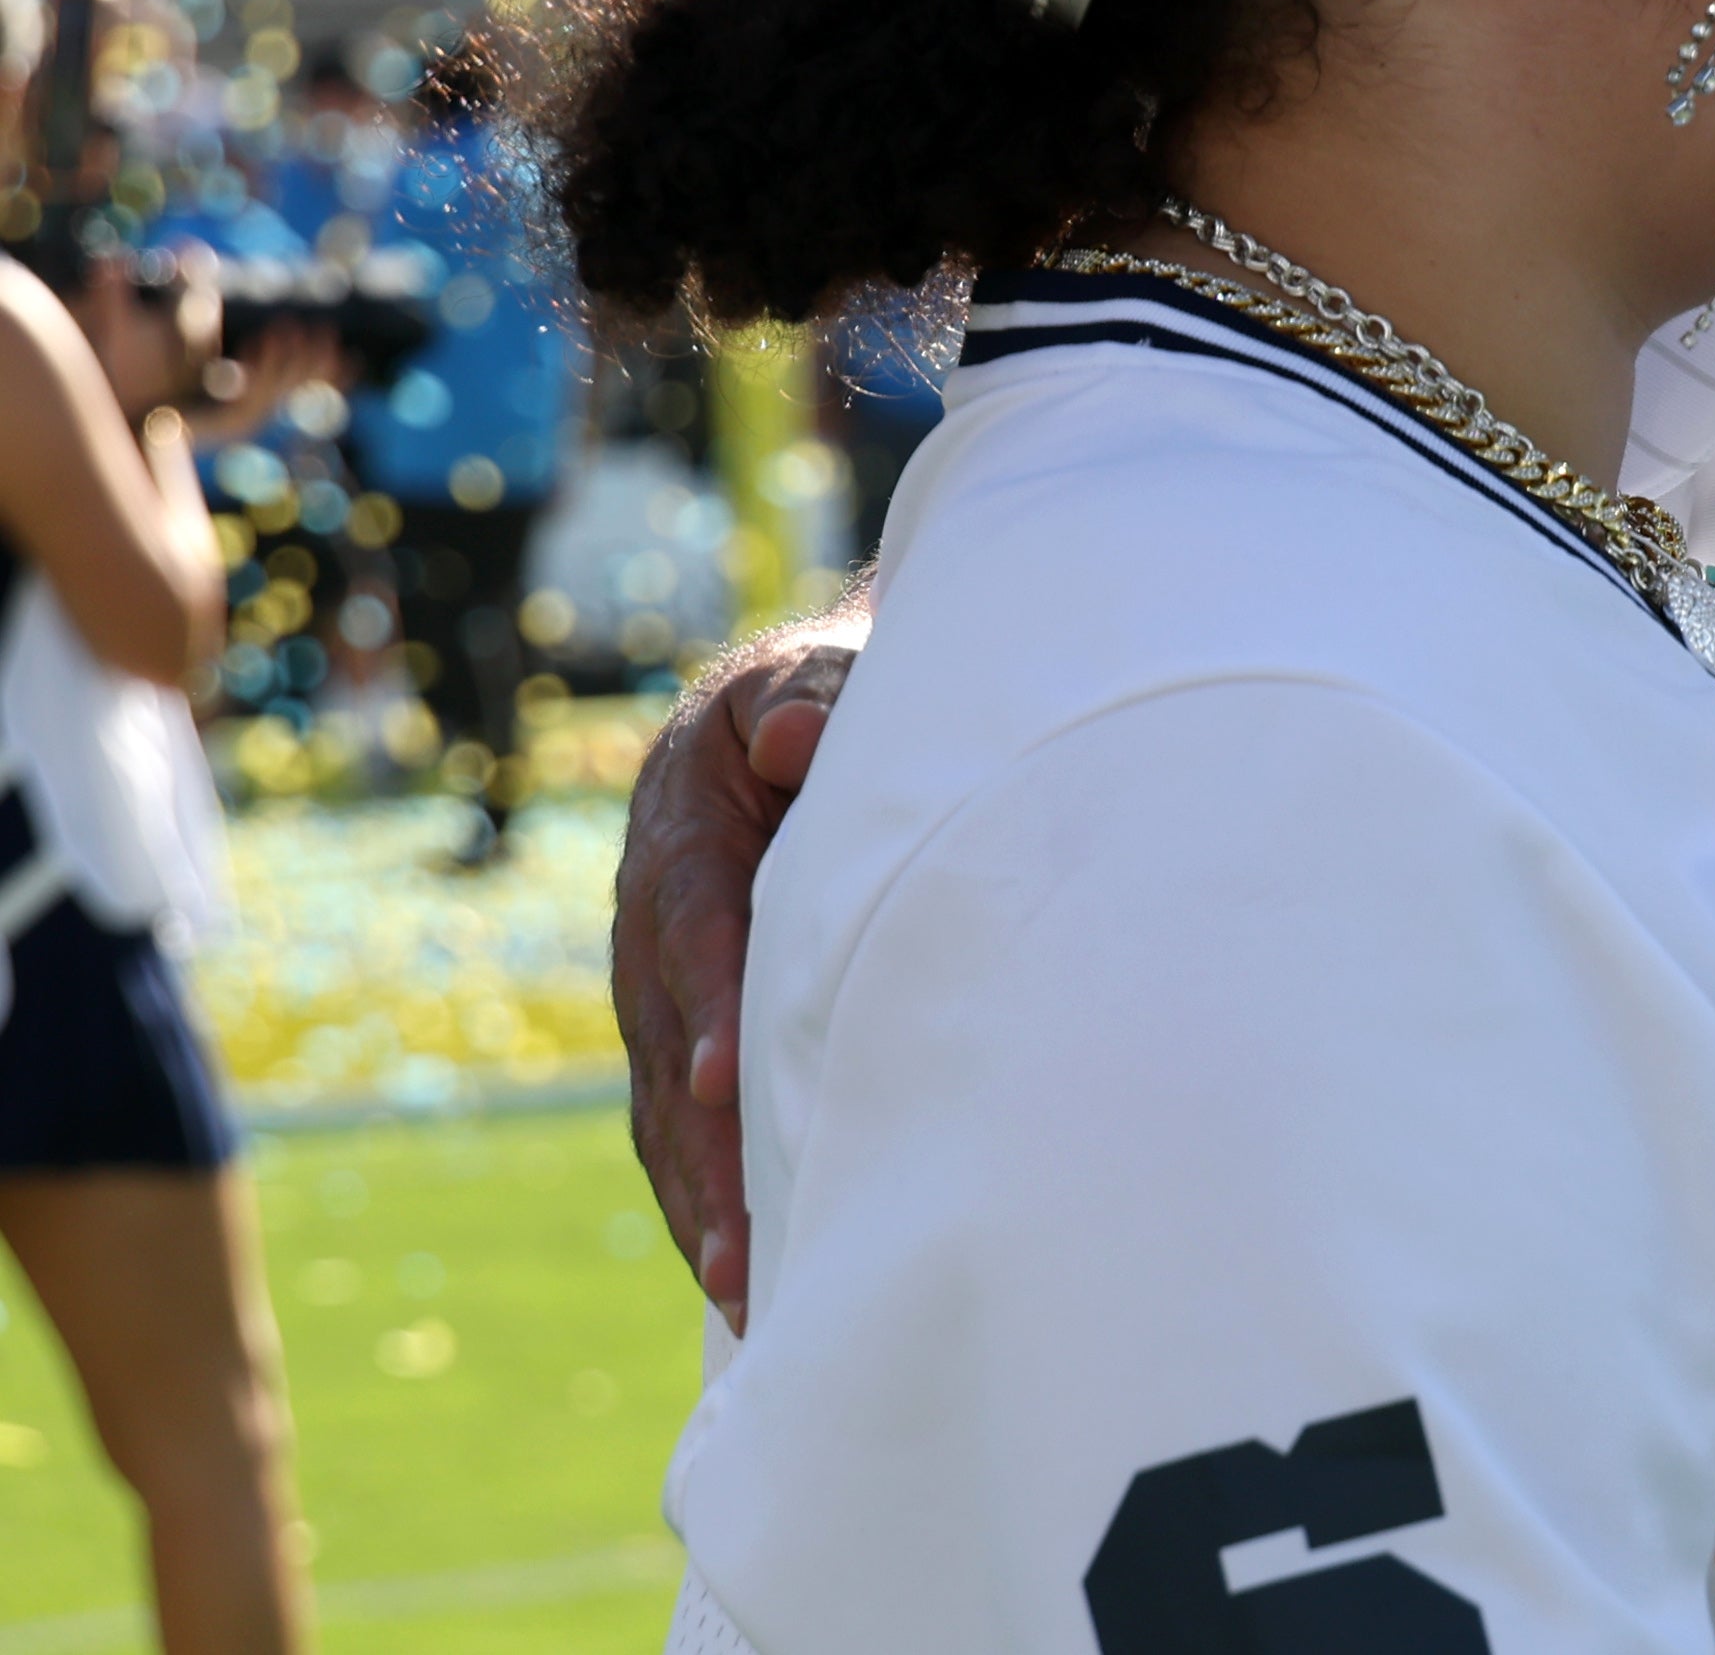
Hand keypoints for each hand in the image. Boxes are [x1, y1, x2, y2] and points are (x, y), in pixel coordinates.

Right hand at [617, 630, 859, 1323]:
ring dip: (702, 1198)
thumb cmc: (813, 698)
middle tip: (737, 1242)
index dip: (711, 1004)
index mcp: (682, 839)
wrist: (781, 715)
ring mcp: (660, 994)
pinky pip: (682, 1124)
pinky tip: (743, 1278)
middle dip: (704, 1147)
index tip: (731, 1079)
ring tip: (742, 1289)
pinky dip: (706, 1196)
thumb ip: (805, 696)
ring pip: (668, 1109)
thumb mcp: (805, 673)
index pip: (697, 929)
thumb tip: (800, 738)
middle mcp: (653, 931)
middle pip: (671, 1052)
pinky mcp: (686, 1035)